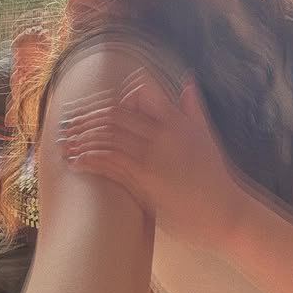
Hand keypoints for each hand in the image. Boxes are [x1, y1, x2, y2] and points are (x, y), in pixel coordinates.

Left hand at [58, 70, 244, 249]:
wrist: (227, 211)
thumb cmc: (216, 177)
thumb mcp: (206, 135)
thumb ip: (193, 108)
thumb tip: (187, 81)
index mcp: (177, 119)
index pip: (140, 91)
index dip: (114, 97)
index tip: (96, 107)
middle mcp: (164, 132)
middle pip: (116, 113)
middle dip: (87, 117)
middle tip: (68, 125)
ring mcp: (155, 155)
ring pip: (109, 135)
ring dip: (82, 138)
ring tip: (65, 144)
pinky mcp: (147, 179)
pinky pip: (111, 162)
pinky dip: (90, 159)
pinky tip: (76, 162)